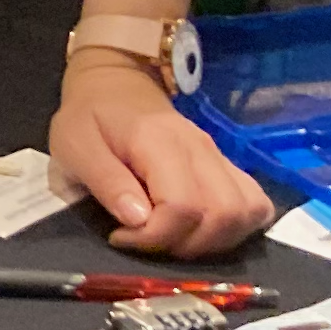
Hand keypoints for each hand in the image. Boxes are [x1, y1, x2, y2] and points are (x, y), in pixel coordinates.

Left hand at [46, 51, 271, 256]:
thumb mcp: (75, 145)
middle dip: (185, 245)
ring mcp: (219, 157)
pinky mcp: (228, 166)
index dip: (154, 237)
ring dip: (213, 242)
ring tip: (173, 240)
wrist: (116, 83)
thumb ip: (105, 181)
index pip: (181, 205)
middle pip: (221, 214)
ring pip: (245, 213)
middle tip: (149, 243)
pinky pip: (255, 205)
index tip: (121, 237)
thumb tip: (137, 220)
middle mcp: (199, 149)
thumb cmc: (89, 118)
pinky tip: (203, 233)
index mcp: (158, 142)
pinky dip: (236, 229)